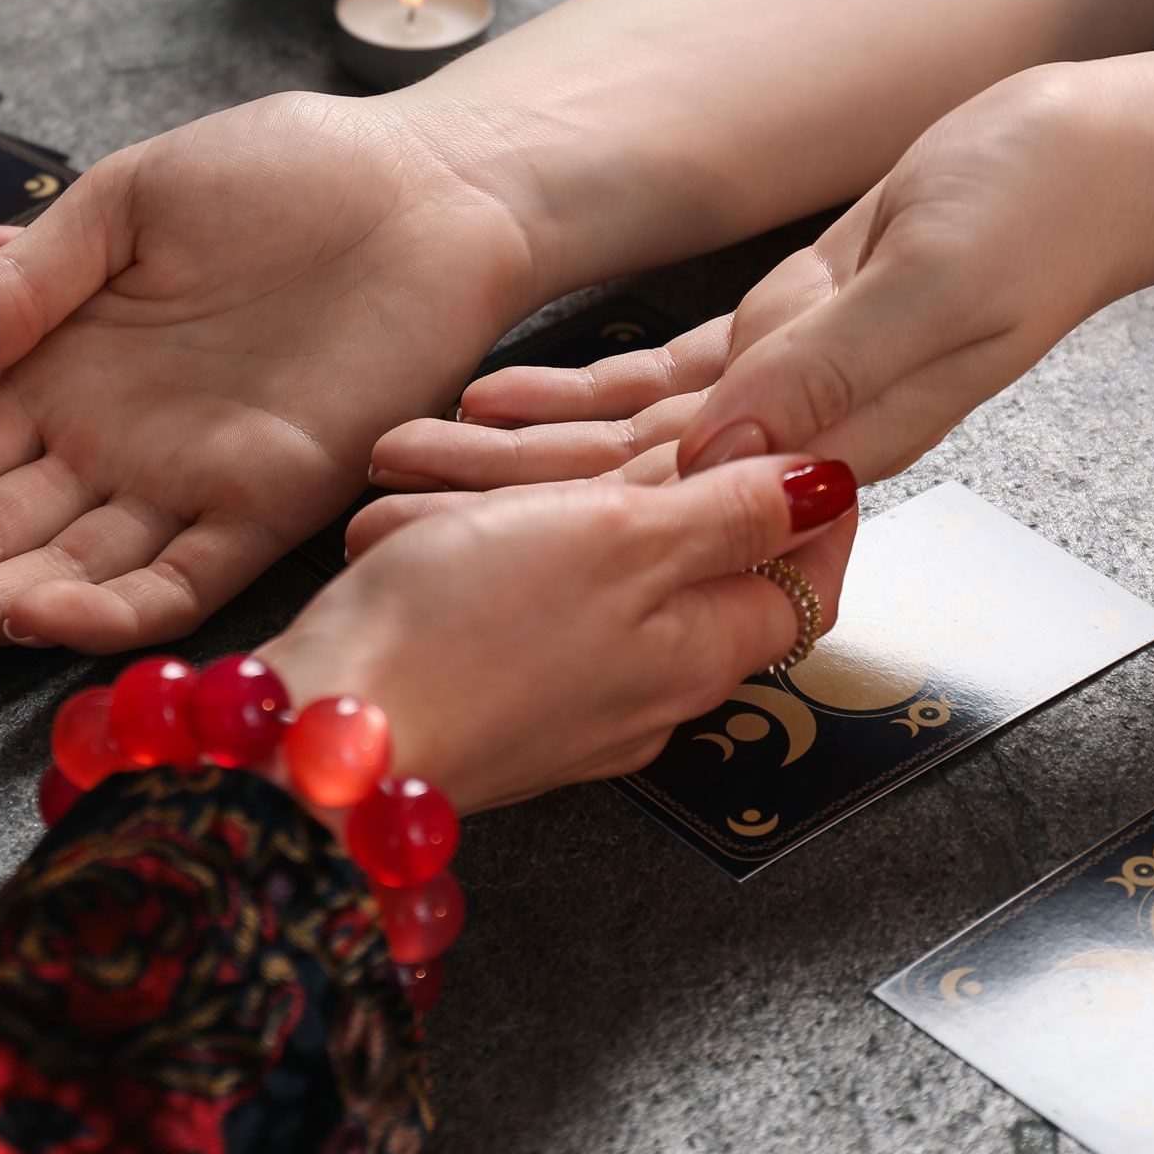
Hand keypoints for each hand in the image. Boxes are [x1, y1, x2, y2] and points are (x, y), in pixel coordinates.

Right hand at [0, 91, 543, 657]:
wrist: (425, 187)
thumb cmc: (279, 174)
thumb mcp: (123, 204)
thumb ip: (21, 284)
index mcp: (57, 374)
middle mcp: (108, 449)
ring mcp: (186, 485)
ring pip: (65, 571)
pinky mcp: (268, 506)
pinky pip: (180, 578)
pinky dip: (115, 607)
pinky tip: (38, 618)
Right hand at [258, 456, 857, 814]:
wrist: (325, 738)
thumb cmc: (461, 633)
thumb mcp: (617, 542)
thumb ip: (726, 516)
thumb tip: (829, 488)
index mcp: (701, 648)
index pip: (806, 581)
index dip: (814, 510)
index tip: (794, 440)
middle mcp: (651, 691)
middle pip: (699, 576)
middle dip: (671, 487)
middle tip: (639, 415)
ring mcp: (572, 704)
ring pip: (596, 583)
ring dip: (565, 506)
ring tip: (500, 444)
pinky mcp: (499, 704)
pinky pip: (527, 609)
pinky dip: (505, 546)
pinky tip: (455, 511)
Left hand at [360, 51, 1153, 538]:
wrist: (1090, 162)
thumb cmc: (1044, 213)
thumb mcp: (934, 289)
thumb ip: (824, 376)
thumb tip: (712, 459)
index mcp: (827, 444)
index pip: (658, 509)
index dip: (545, 526)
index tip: (445, 540)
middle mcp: (786, 436)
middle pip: (611, 488)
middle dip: (493, 499)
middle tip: (378, 503)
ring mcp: (773, 393)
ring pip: (616, 441)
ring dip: (509, 451)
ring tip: (404, 452)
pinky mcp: (772, 340)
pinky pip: (654, 382)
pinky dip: (573, 394)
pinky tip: (495, 398)